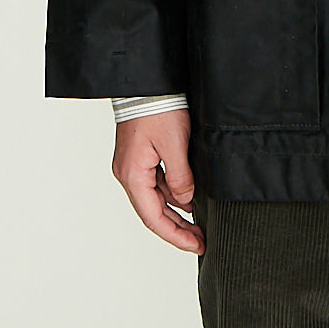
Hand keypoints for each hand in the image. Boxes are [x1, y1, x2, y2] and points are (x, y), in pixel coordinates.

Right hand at [112, 109, 204, 254]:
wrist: (148, 83)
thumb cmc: (157, 108)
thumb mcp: (175, 145)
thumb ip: (181, 178)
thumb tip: (186, 201)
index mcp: (133, 175)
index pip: (154, 218)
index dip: (176, 235)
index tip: (195, 244)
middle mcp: (128, 173)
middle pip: (153, 211)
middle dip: (177, 228)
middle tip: (200, 239)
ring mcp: (133, 165)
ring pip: (155, 198)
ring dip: (175, 211)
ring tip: (197, 222)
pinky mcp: (139, 156)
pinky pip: (156, 183)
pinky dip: (171, 193)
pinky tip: (187, 198)